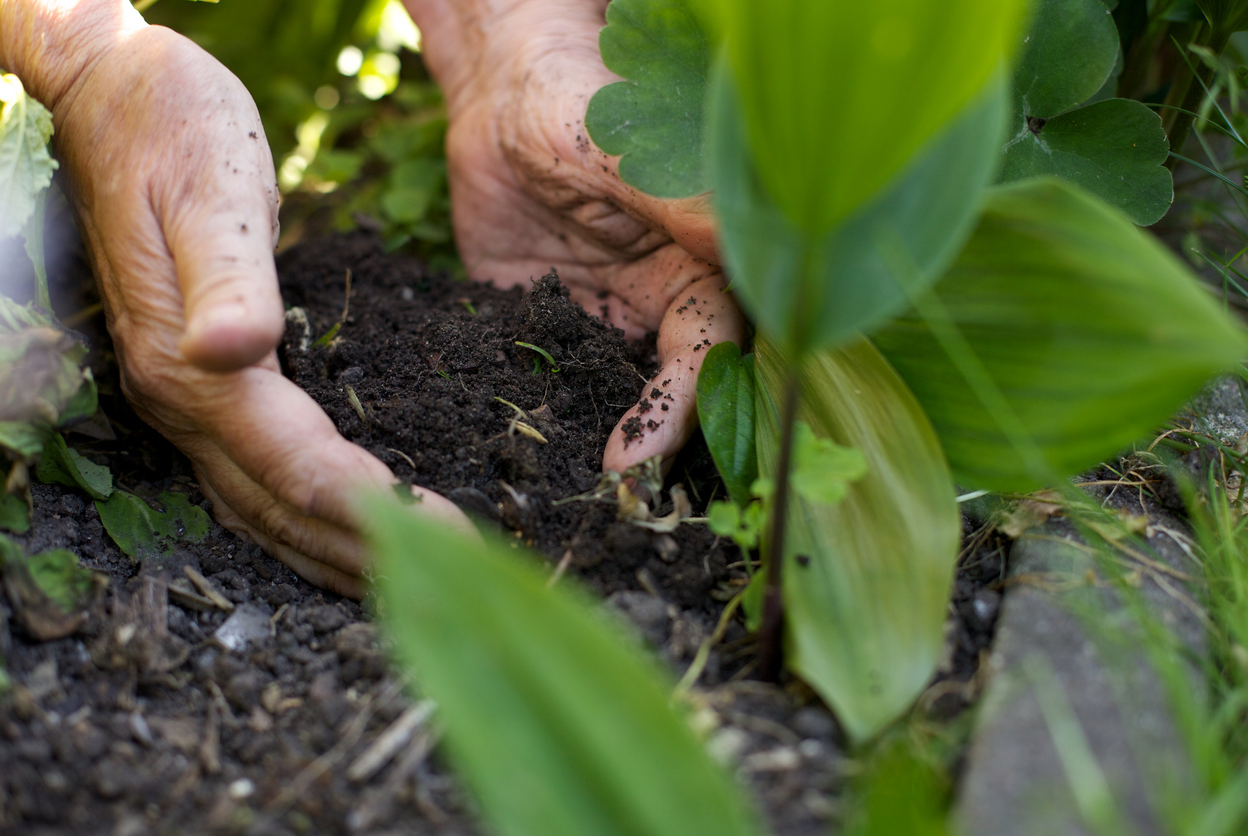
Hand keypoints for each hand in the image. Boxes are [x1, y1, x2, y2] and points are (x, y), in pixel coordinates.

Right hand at [0, 2, 466, 596]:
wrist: (111, 95)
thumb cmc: (168, 126)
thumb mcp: (207, 187)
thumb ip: (225, 277)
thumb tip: (230, 353)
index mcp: (190, 368)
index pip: (295, 468)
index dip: (369, 513)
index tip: (446, 543)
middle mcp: (182, 402)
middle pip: (280, 510)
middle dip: (365, 556)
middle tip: (456, 583)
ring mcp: (185, 399)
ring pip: (264, 506)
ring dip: (335, 553)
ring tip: (411, 581)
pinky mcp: (202, 383)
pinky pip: (260, 473)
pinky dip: (310, 513)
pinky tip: (352, 524)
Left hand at [408, 0, 745, 474]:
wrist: (498, 96)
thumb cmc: (573, 102)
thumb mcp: (622, 152)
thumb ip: (678, 204)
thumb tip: (749, 251)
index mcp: (700, 266)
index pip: (709, 352)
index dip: (681, 407)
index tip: (636, 455)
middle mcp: (662, 305)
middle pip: (673, 394)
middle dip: (650, 449)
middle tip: (610, 505)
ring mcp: (606, 322)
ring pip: (615, 399)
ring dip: (598, 447)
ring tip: (564, 501)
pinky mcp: (550, 329)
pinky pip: (551, 382)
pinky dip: (540, 420)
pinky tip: (517, 458)